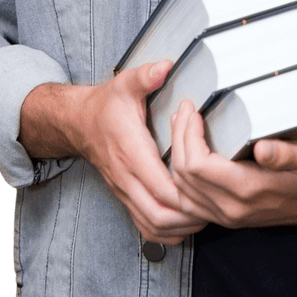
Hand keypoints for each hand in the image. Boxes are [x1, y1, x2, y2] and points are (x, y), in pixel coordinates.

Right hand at [19, 63, 208, 244]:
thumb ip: (146, 75)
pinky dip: (168, 231)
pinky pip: (146, 227)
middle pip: (160, 214)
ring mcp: (125, 191)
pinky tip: (186, 222)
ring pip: (154, 225)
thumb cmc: (106, 106)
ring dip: (182, 226)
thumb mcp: (125, 84)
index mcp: (131, 151)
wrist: (78, 124)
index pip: (162, 186)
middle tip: (217, 204)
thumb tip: (165, 66)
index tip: (211, 185)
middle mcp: (127, 177)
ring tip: (208, 214)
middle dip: (191, 215)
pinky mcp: (126, 198)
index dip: (188, 193)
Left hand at [169, 99, 296, 227]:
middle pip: (183, 176)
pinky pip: (188, 201)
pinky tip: (184, 153)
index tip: (193, 110)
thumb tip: (263, 148)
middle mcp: (231, 208)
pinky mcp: (225, 216)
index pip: (197, 165)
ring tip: (181, 126)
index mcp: (247, 190)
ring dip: (175, 156)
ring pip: (181, 191)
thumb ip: (287, 153)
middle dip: (179, 138)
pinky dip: (179, 176)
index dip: (188, 135)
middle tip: (185, 111)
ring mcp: (226, 216)